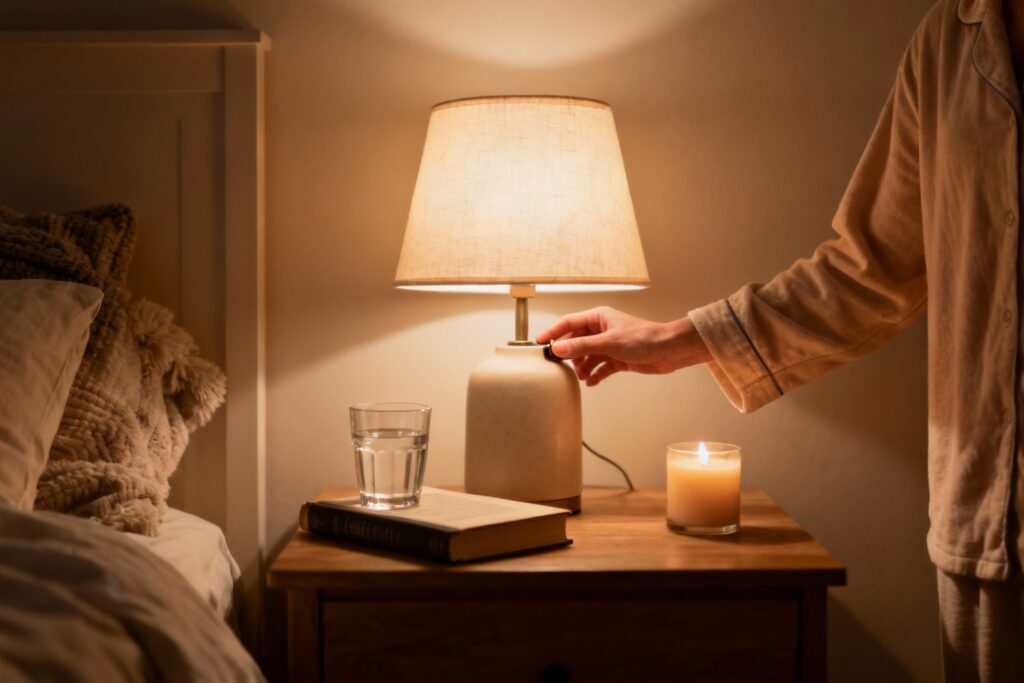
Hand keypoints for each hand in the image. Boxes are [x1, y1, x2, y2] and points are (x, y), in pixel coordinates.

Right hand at [535, 306, 712, 385]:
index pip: (568, 323)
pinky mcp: (617, 359)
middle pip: (576, 342)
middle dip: (569, 355)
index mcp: (598, 318)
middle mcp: (602, 330)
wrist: (670, 351)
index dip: (553, 333)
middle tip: (560, 367)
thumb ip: (581, 346)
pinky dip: (595, 375)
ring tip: (581, 377)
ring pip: (587, 356)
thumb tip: (557, 348)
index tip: (539, 344)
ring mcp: (609, 345)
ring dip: (583, 367)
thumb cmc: (644, 338)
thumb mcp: (608, 343)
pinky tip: (592, 382)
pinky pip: (600, 367)